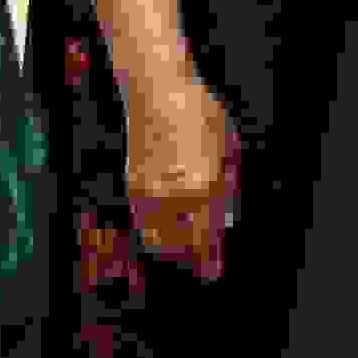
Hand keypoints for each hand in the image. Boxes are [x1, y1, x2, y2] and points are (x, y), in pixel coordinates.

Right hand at [119, 69, 238, 277]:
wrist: (156, 90)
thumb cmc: (198, 112)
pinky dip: (155, 229)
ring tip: (183, 243)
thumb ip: (226, 186)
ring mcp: (147, 191)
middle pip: (179, 245)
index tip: (214, 267)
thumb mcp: (227, 147)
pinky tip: (166, 223)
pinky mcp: (131, 185)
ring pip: (155, 239)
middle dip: (190, 256)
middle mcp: (172, 194)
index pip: (205, 236)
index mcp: (202, 186)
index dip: (210, 256)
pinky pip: (142, 221)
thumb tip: (224, 217)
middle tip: (201, 257)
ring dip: (170, 247)